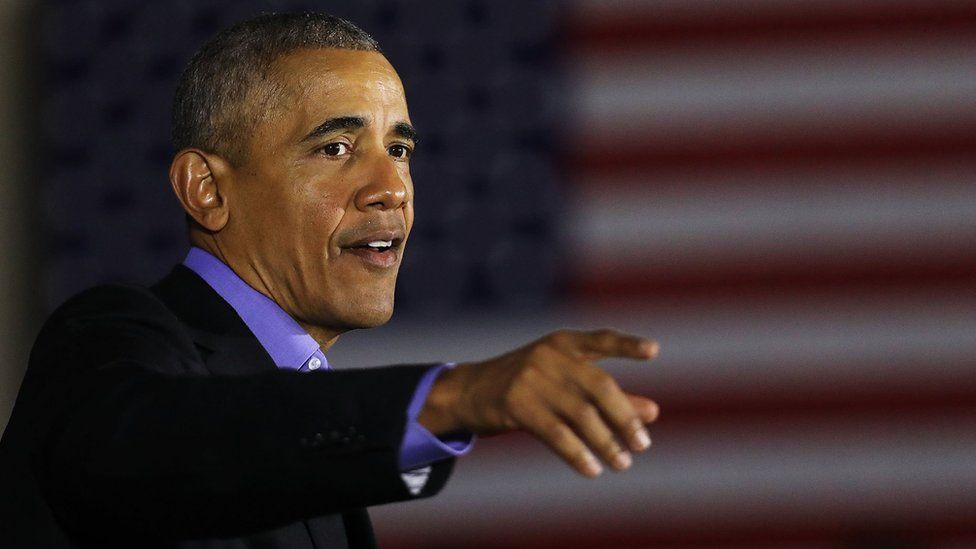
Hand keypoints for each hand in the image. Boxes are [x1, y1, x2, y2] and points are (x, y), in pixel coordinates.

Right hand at [419, 329, 659, 476]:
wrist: (468, 391)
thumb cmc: (526, 386)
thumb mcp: (564, 382)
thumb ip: (608, 396)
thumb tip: (654, 412)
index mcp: (563, 343)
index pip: (601, 340)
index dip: (627, 345)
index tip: (654, 351)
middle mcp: (549, 356)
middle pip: (599, 387)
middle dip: (625, 417)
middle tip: (643, 445)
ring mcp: (531, 379)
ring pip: (581, 415)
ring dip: (606, 443)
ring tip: (622, 464)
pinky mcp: (516, 404)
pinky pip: (556, 434)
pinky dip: (578, 454)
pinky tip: (592, 470)